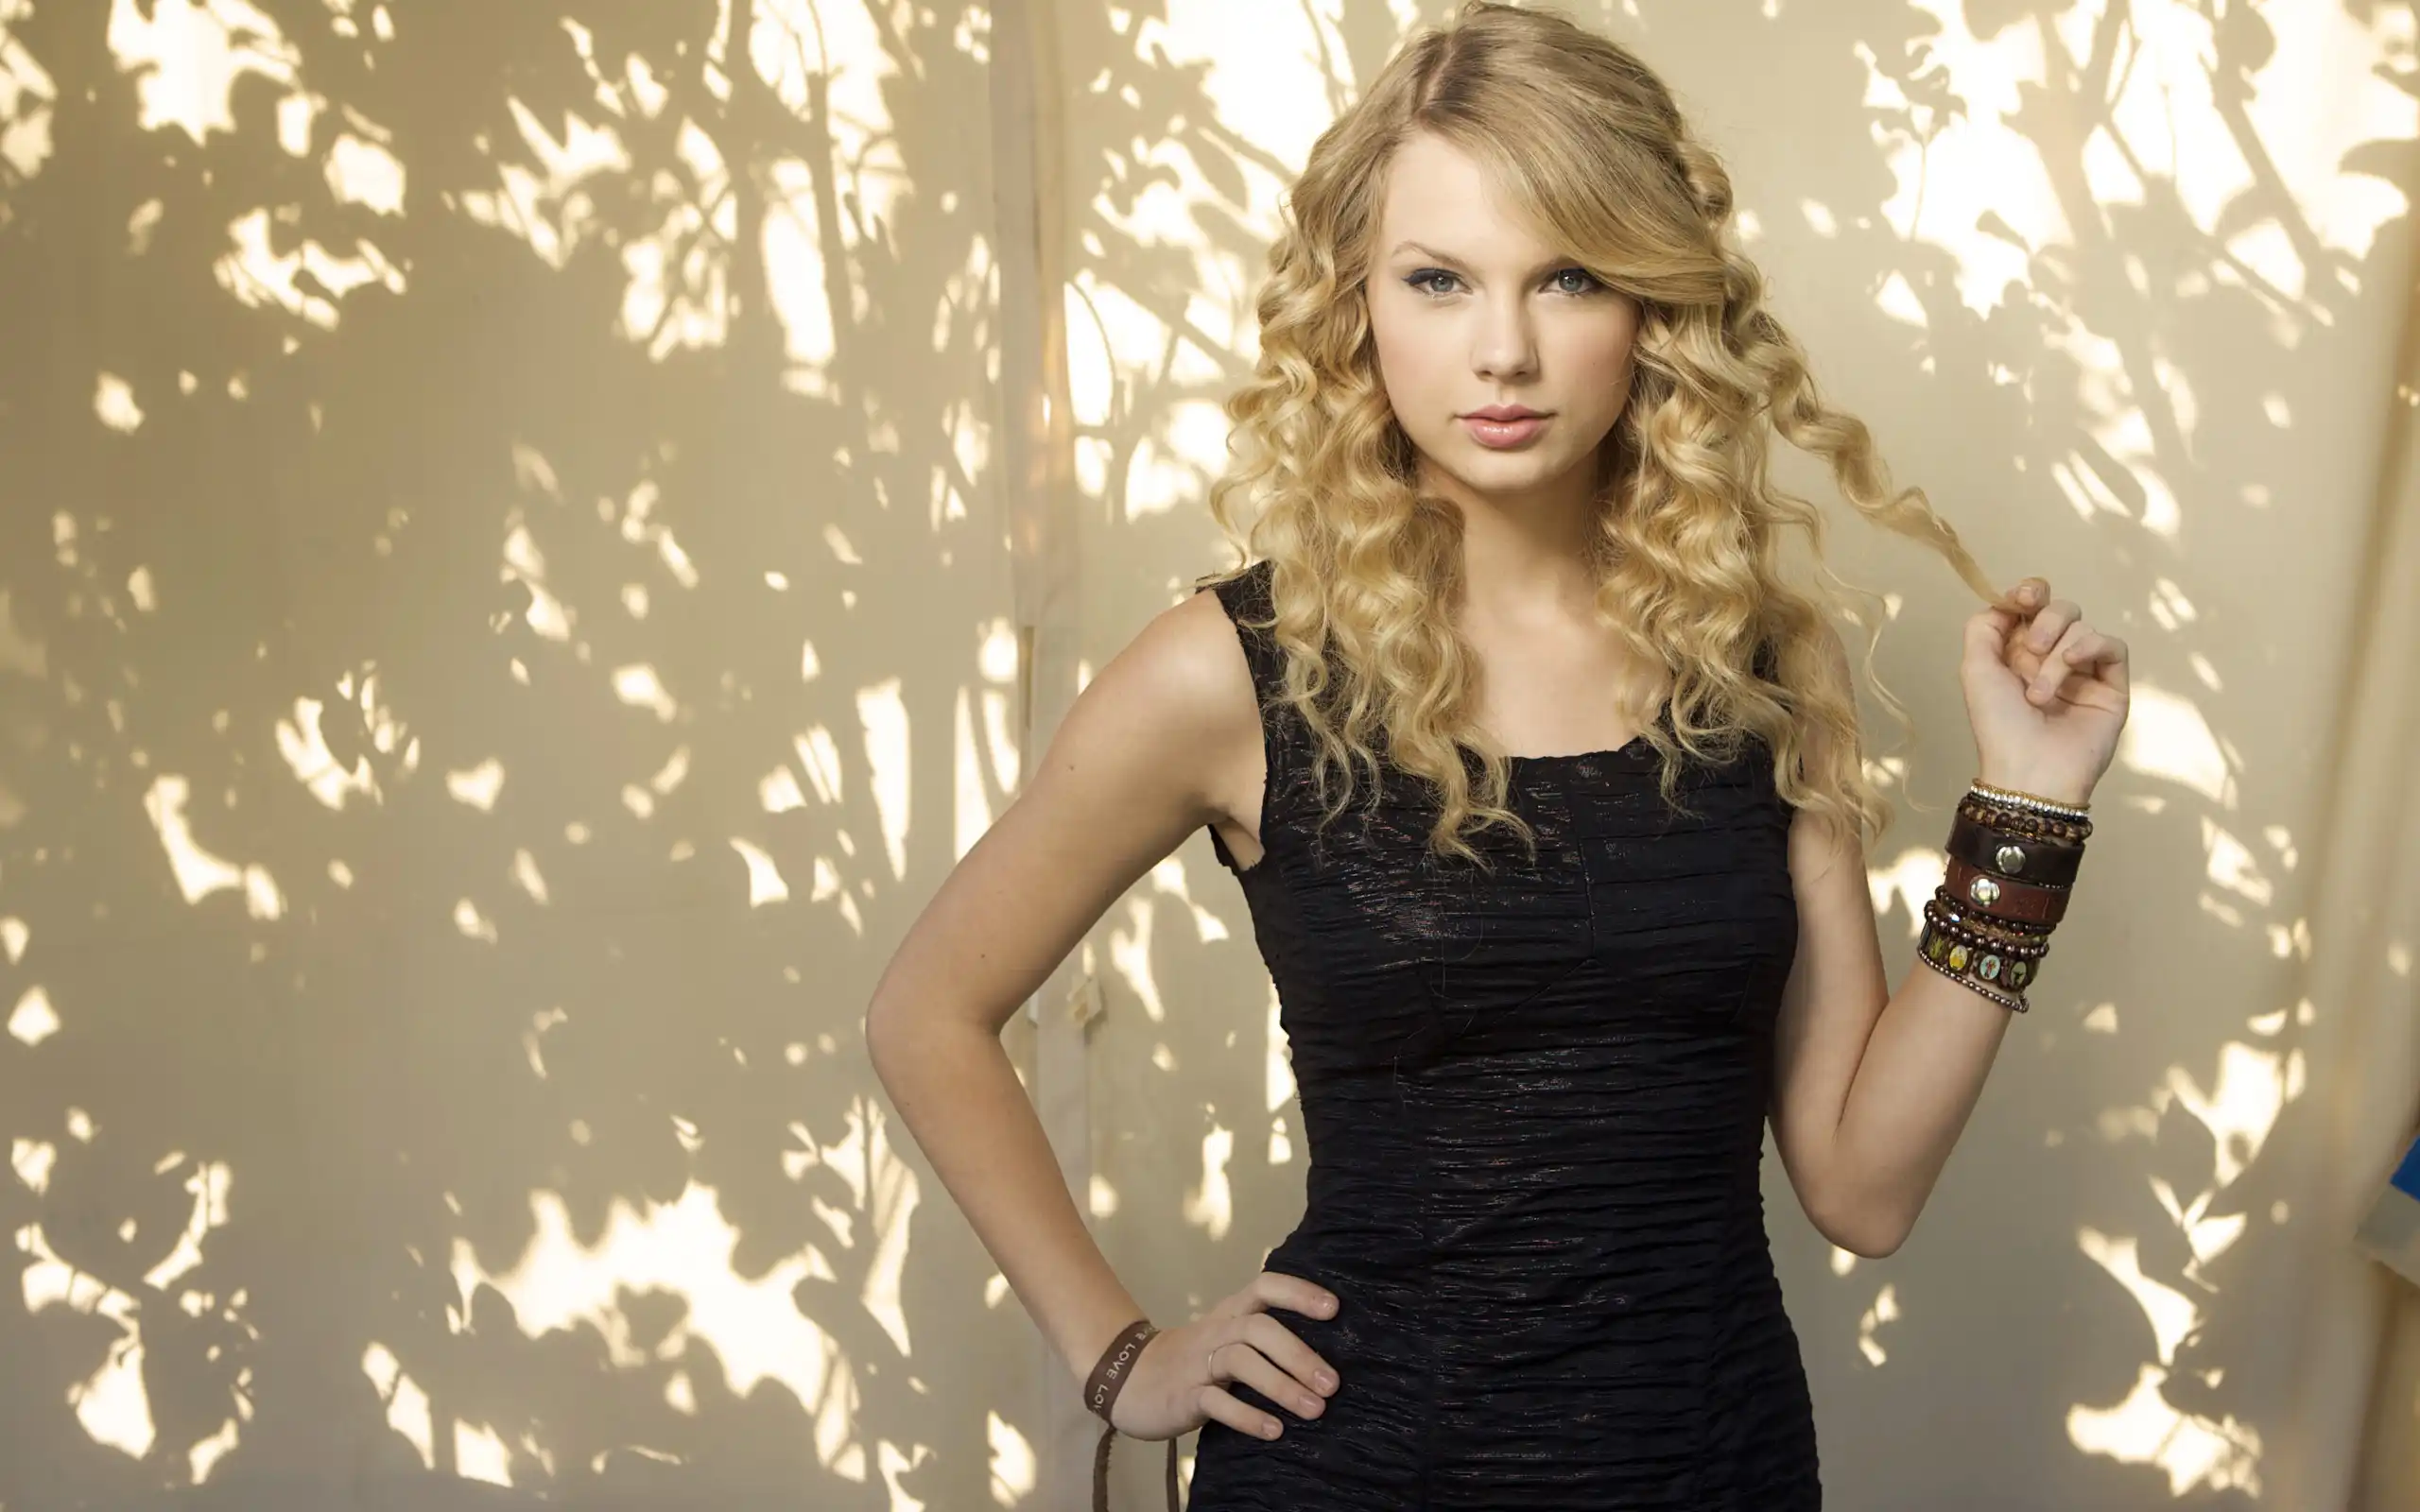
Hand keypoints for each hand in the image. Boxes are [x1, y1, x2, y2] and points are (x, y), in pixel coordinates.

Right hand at [1112, 1270, 1342, 1442]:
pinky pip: (1217, 1402)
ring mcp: (1198, 1363)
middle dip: (1299, 1355)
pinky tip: (1274, 1430)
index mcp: (1230, 1313)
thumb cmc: (1192, 1360)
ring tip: (1314, 1409)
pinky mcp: (1184, 1395)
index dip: (1299, 1293)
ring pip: (1241, 1361)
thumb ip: (1263, 1338)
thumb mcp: (1226, 1337)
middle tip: (1332, 1384)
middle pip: (1259, 1328)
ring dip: (1281, 1385)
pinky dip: (1248, 1416)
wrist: (1127, 1378)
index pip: (1265, 1288)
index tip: (1334, 1309)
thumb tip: (1323, 1353)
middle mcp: (1216, 1331)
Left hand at [1961, 578, 2128, 806]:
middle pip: (2061, 610)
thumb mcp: (1976, 670)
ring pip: (2082, 630)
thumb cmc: (1998, 725)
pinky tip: (2073, 664)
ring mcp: (2084, 672)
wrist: (2030, 770)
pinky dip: (2091, 647)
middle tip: (2030, 650)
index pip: (2033, 607)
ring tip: (2039, 694)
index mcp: (2018, 654)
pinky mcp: (2111, 685)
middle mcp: (2052, 658)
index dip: (2031, 593)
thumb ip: (1984, 628)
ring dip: (2056, 656)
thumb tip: (2005, 600)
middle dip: (2046, 621)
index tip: (2024, 597)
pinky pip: (2113, 646)